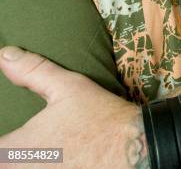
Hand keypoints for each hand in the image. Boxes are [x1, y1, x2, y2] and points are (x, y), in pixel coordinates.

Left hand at [0, 47, 145, 168]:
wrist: (136, 148)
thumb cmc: (100, 117)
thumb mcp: (66, 86)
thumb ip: (31, 71)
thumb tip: (3, 54)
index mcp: (17, 150)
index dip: (1, 140)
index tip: (8, 131)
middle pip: (6, 162)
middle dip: (10, 152)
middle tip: (21, 140)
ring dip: (23, 160)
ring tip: (35, 150)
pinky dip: (42, 167)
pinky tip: (54, 160)